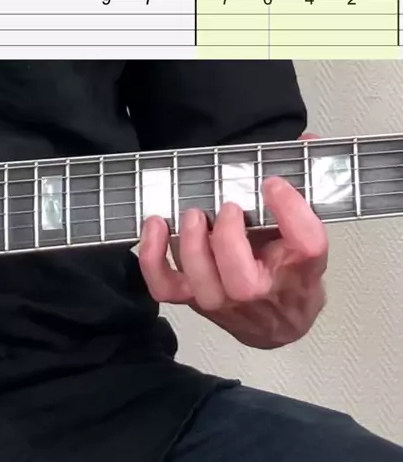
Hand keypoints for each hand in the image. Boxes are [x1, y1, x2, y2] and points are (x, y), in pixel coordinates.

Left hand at [138, 137, 327, 349]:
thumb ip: (304, 185)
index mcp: (301, 268)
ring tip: (194, 214)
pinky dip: (153, 257)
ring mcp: (223, 300)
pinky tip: (157, 225)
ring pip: (202, 282)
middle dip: (229, 239)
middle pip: (244, 282)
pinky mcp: (194, 299)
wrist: (282, 320)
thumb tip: (304, 141)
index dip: (290, 209)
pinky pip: (164, 285)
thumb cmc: (292, 271)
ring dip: (191, 244)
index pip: (307, 244)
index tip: (273, 182)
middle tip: (229, 207)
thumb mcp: (308, 230)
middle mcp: (261, 292)